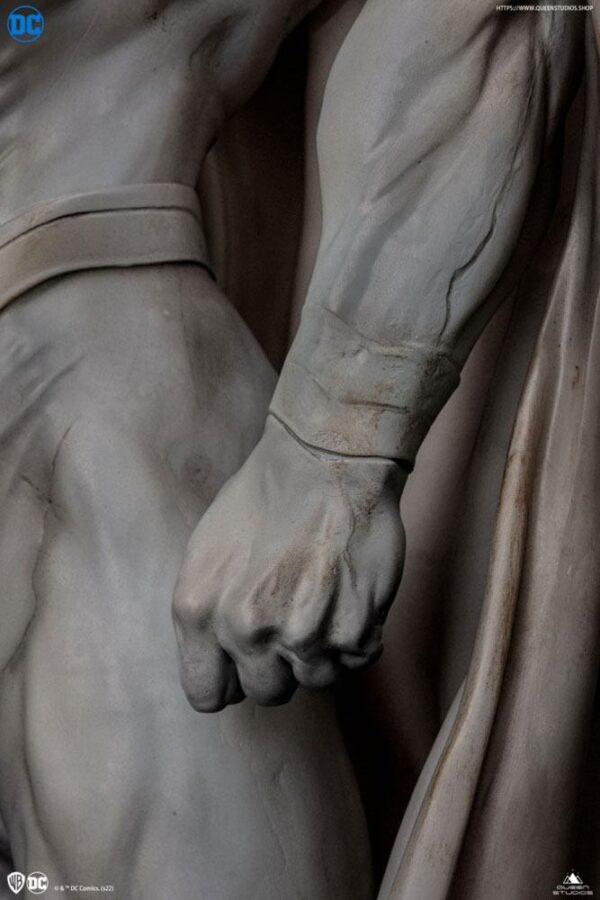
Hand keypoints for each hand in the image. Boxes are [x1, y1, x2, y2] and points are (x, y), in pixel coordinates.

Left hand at [172, 415, 406, 710]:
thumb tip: (218, 659)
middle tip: (295, 615)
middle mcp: (244, 630)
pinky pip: (354, 663)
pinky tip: (349, 597)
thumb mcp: (207, 552)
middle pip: (265, 692)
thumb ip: (207, 614)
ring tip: (325, 601)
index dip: (232, 678)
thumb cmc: (266, 496)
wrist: (326, 461)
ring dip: (323, 652)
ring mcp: (300, 636)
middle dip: (280, 662)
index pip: (207, 695)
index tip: (249, 661)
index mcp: (198, 611)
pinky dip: (358, 638)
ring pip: (314, 681)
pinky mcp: (351, 632)